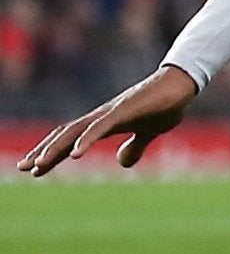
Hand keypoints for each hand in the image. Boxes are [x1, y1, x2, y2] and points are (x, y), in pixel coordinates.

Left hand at [17, 64, 199, 176]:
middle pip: (65, 135)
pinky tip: (76, 154)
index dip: (52, 152)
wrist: (182, 84)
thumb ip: (135, 146)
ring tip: (38, 165)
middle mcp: (101, 116)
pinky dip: (86, 140)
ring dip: (55, 149)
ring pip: (75, 132)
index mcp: (105, 122)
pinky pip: (100, 128)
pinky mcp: (124, 111)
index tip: (34, 169)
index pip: (71, 138)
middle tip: (23, 168)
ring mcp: (111, 112)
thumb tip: (122, 162)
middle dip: (44, 152)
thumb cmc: (166, 104)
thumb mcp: (150, 132)